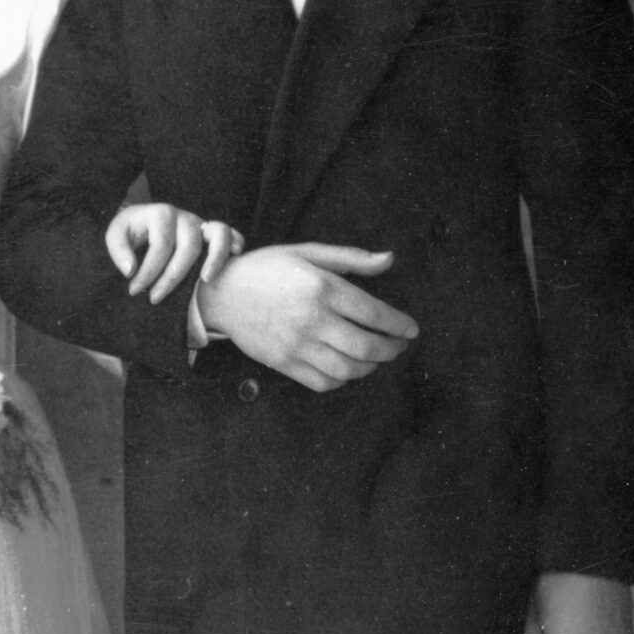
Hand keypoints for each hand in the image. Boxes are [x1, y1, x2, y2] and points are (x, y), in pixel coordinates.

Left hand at [104, 203, 244, 302]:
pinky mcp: (211, 233)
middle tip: (154, 298)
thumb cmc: (131, 232)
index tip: (134, 290)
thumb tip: (130, 270)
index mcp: (161, 214)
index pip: (160, 245)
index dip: (148, 271)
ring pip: (219, 234)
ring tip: (205, 280)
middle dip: (171, 277)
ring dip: (216, 258)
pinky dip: (236, 244)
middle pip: (189, 246)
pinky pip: (232, 234)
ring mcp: (201, 224)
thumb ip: (118, 250)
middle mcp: (185, 217)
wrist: (143, 223)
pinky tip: (232, 261)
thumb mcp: (116, 235)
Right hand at [197, 243, 417, 391]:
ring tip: (376, 359)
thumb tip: (390, 259)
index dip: (399, 325)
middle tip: (398, 347)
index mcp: (322, 287)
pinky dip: (343, 379)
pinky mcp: (283, 363)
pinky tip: (347, 368)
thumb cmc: (266, 269)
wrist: (221, 293)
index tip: (411, 330)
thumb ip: (352, 258)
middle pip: (366, 346)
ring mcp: (297, 345)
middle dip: (390, 350)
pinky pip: (323, 382)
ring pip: (348, 368)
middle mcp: (312, 319)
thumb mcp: (307, 252)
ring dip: (370, 367)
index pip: (374, 313)